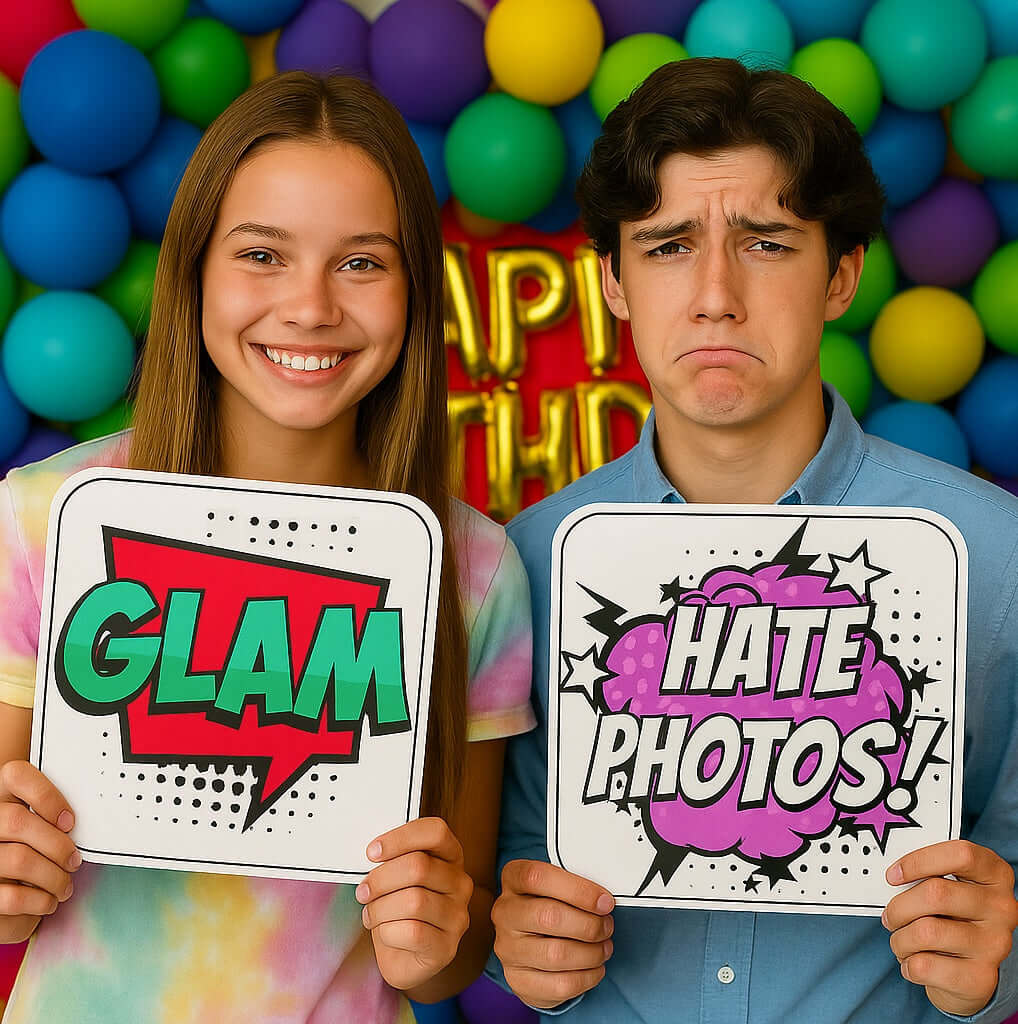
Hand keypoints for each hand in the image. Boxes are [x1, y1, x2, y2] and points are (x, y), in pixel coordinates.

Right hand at [0, 760, 80, 942]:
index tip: (69, 821)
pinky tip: (48, 902)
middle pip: (18, 821)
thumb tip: (85, 820)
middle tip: (74, 861)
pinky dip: (39, 901)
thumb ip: (49, 820)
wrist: (6, 902)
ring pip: (19, 859)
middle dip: (57, 844)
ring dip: (53, 877)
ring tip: (64, 886)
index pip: (15, 775)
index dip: (46, 795)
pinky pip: (13, 896)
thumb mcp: (37, 834)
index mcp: (1, 801)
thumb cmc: (30, 859)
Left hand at [356, 817, 472, 990]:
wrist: (404, 959)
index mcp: (450, 856)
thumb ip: (393, 860)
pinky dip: (387, 932)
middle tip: (363, 891)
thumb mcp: (397, 878)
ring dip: (380, 909)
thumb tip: (372, 853)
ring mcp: (457, 916)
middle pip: (419, 866)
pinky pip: (412, 932)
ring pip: (414, 901)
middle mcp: (460, 883)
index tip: (372, 852)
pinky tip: (384, 932)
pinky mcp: (447, 946)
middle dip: (381, 879)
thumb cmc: (397, 910)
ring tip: (371, 914)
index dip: (401, 838)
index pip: (436, 832)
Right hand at [492, 859, 613, 1009]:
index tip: (605, 902)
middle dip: (589, 925)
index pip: (538, 877)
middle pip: (549, 916)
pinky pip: (560, 984)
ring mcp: (507, 948)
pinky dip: (587, 977)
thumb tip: (603, 901)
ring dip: (592, 953)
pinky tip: (595, 967)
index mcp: (512, 879)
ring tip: (604, 947)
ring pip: (557, 954)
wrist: (530, 943)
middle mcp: (504, 912)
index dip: (577, 890)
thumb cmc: (550, 905)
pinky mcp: (518, 980)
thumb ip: (574, 885)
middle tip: (607, 926)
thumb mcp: (556, 885)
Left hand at [883, 839, 1017, 1015]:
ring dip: (900, 939)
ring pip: (926, 932)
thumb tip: (892, 877)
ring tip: (901, 941)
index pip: (960, 854)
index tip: (892, 875)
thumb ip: (930, 876)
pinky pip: (925, 966)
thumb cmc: (951, 918)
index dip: (920, 861)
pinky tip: (913, 962)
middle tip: (889, 916)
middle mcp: (1002, 908)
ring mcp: (995, 944)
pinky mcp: (981, 978)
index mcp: (996, 875)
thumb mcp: (950, 888)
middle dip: (899, 906)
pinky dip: (908, 964)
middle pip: (936, 893)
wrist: (970, 974)